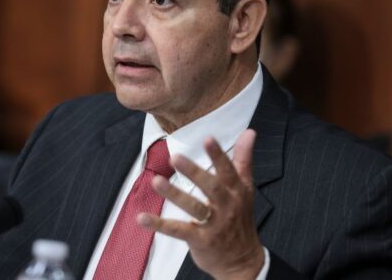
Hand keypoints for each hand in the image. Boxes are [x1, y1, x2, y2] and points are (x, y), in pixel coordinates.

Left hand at [138, 129, 264, 279]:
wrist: (243, 260)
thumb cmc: (240, 218)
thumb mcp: (245, 189)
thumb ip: (244, 160)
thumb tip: (249, 131)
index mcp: (237, 191)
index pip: (228, 170)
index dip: (218, 155)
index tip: (208, 139)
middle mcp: (227, 206)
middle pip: (211, 187)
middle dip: (194, 172)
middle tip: (175, 157)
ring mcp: (214, 224)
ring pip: (194, 207)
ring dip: (175, 194)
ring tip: (156, 182)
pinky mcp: (200, 240)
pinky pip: (179, 231)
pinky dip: (159, 225)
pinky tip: (142, 218)